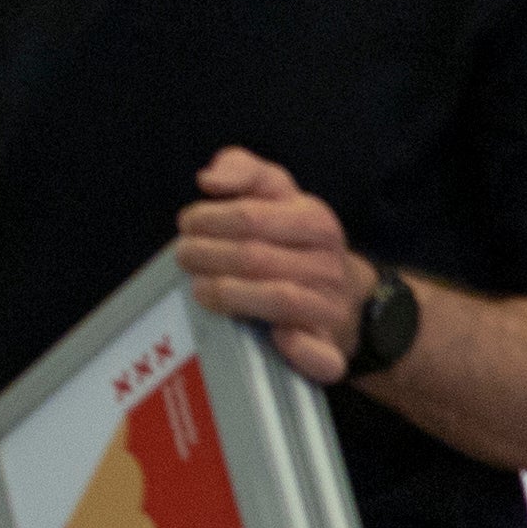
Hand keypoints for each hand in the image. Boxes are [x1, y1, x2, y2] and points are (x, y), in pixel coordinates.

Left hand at [174, 146, 376, 385]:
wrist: (343, 296)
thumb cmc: (294, 241)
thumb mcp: (277, 196)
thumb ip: (245, 172)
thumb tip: (210, 179)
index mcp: (317, 222)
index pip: (254, 217)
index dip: (211, 219)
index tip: (187, 224)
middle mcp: (328, 265)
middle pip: (258, 258)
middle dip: (209, 256)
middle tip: (183, 256)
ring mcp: (331, 309)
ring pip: (282, 299)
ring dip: (232, 294)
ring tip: (198, 289)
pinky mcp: (331, 350)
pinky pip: (321, 355)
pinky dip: (300, 349)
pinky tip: (275, 337)